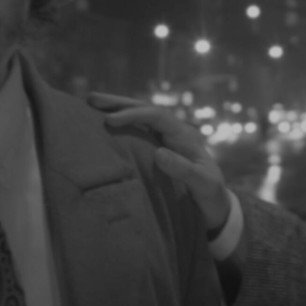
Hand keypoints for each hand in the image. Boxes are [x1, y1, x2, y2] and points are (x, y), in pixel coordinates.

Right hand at [88, 92, 231, 232]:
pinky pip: (135, 133)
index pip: (156, 116)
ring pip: (138, 118)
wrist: (215, 206)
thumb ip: (184, 170)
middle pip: (144, 110)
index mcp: (183, 135)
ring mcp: (163, 140)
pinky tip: (101, 126)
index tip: (110, 120)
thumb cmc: (211, 195)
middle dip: (119, 103)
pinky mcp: (155, 150)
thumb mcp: (203, 184)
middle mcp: (172, 133)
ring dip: (116, 110)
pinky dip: (119, 126)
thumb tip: (159, 153)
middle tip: (91, 99)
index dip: (133, 115)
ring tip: (90, 104)